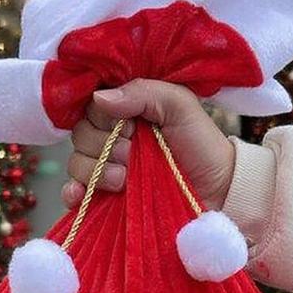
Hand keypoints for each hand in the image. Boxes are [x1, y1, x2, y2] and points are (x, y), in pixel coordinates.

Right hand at [61, 79, 235, 211]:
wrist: (218, 191)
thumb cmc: (201, 145)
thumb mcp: (179, 106)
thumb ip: (143, 93)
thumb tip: (99, 98)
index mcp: (126, 111)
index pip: (92, 106)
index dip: (104, 117)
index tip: (130, 125)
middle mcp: (112, 139)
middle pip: (80, 135)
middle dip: (104, 146)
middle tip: (132, 154)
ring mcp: (108, 170)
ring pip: (77, 163)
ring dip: (97, 170)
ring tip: (124, 179)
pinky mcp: (106, 199)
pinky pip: (74, 194)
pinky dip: (73, 193)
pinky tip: (81, 195)